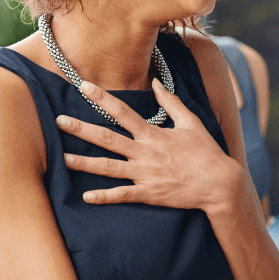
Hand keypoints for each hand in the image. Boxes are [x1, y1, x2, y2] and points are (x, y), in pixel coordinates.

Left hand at [56, 79, 242, 214]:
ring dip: (84, 163)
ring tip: (63, 158)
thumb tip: (156, 83)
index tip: (83, 86)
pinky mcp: (149, 193)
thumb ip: (171, 102)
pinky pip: (122, 195)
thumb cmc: (206, 152)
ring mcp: (145, 174)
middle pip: (106, 139)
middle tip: (58, 121)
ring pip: (108, 168)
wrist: (220, 185)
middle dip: (81, 129)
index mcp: (153, 134)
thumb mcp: (191, 122)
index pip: (122, 111)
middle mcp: (145, 153)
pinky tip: (86, 196)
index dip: (101, 98)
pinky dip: (103, 196)